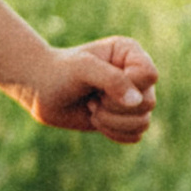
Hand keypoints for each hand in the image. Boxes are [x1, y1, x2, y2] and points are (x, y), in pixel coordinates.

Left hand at [23, 36, 158, 142]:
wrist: (42, 91)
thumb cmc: (60, 72)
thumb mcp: (83, 68)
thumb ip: (112, 80)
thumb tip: (137, 102)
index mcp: (130, 53)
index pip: (149, 75)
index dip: (128, 86)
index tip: (100, 85)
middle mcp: (137, 76)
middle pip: (148, 103)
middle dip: (114, 106)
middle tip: (92, 97)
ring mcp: (132, 99)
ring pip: (142, 122)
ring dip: (111, 121)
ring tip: (92, 107)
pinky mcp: (125, 119)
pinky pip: (134, 136)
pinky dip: (113, 132)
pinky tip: (95, 118)